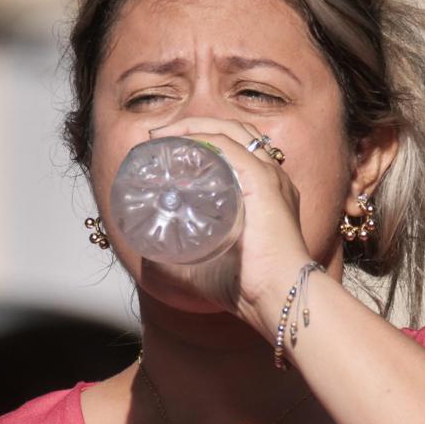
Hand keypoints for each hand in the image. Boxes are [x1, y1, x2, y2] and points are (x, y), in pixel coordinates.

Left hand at [148, 117, 311, 334]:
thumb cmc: (247, 286)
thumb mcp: (207, 262)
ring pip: (229, 130)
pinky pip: (228, 145)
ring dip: (191, 126)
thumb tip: (147, 253)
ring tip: (161, 135)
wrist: (277, 297)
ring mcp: (269, 175)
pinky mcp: (262, 181)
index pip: (235, 148)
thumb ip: (181, 256)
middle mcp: (271, 175)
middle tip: (157, 138)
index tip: (163, 148)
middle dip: (191, 126)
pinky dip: (201, 136)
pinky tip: (178, 141)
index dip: (200, 139)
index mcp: (264, 190)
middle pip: (232, 131)